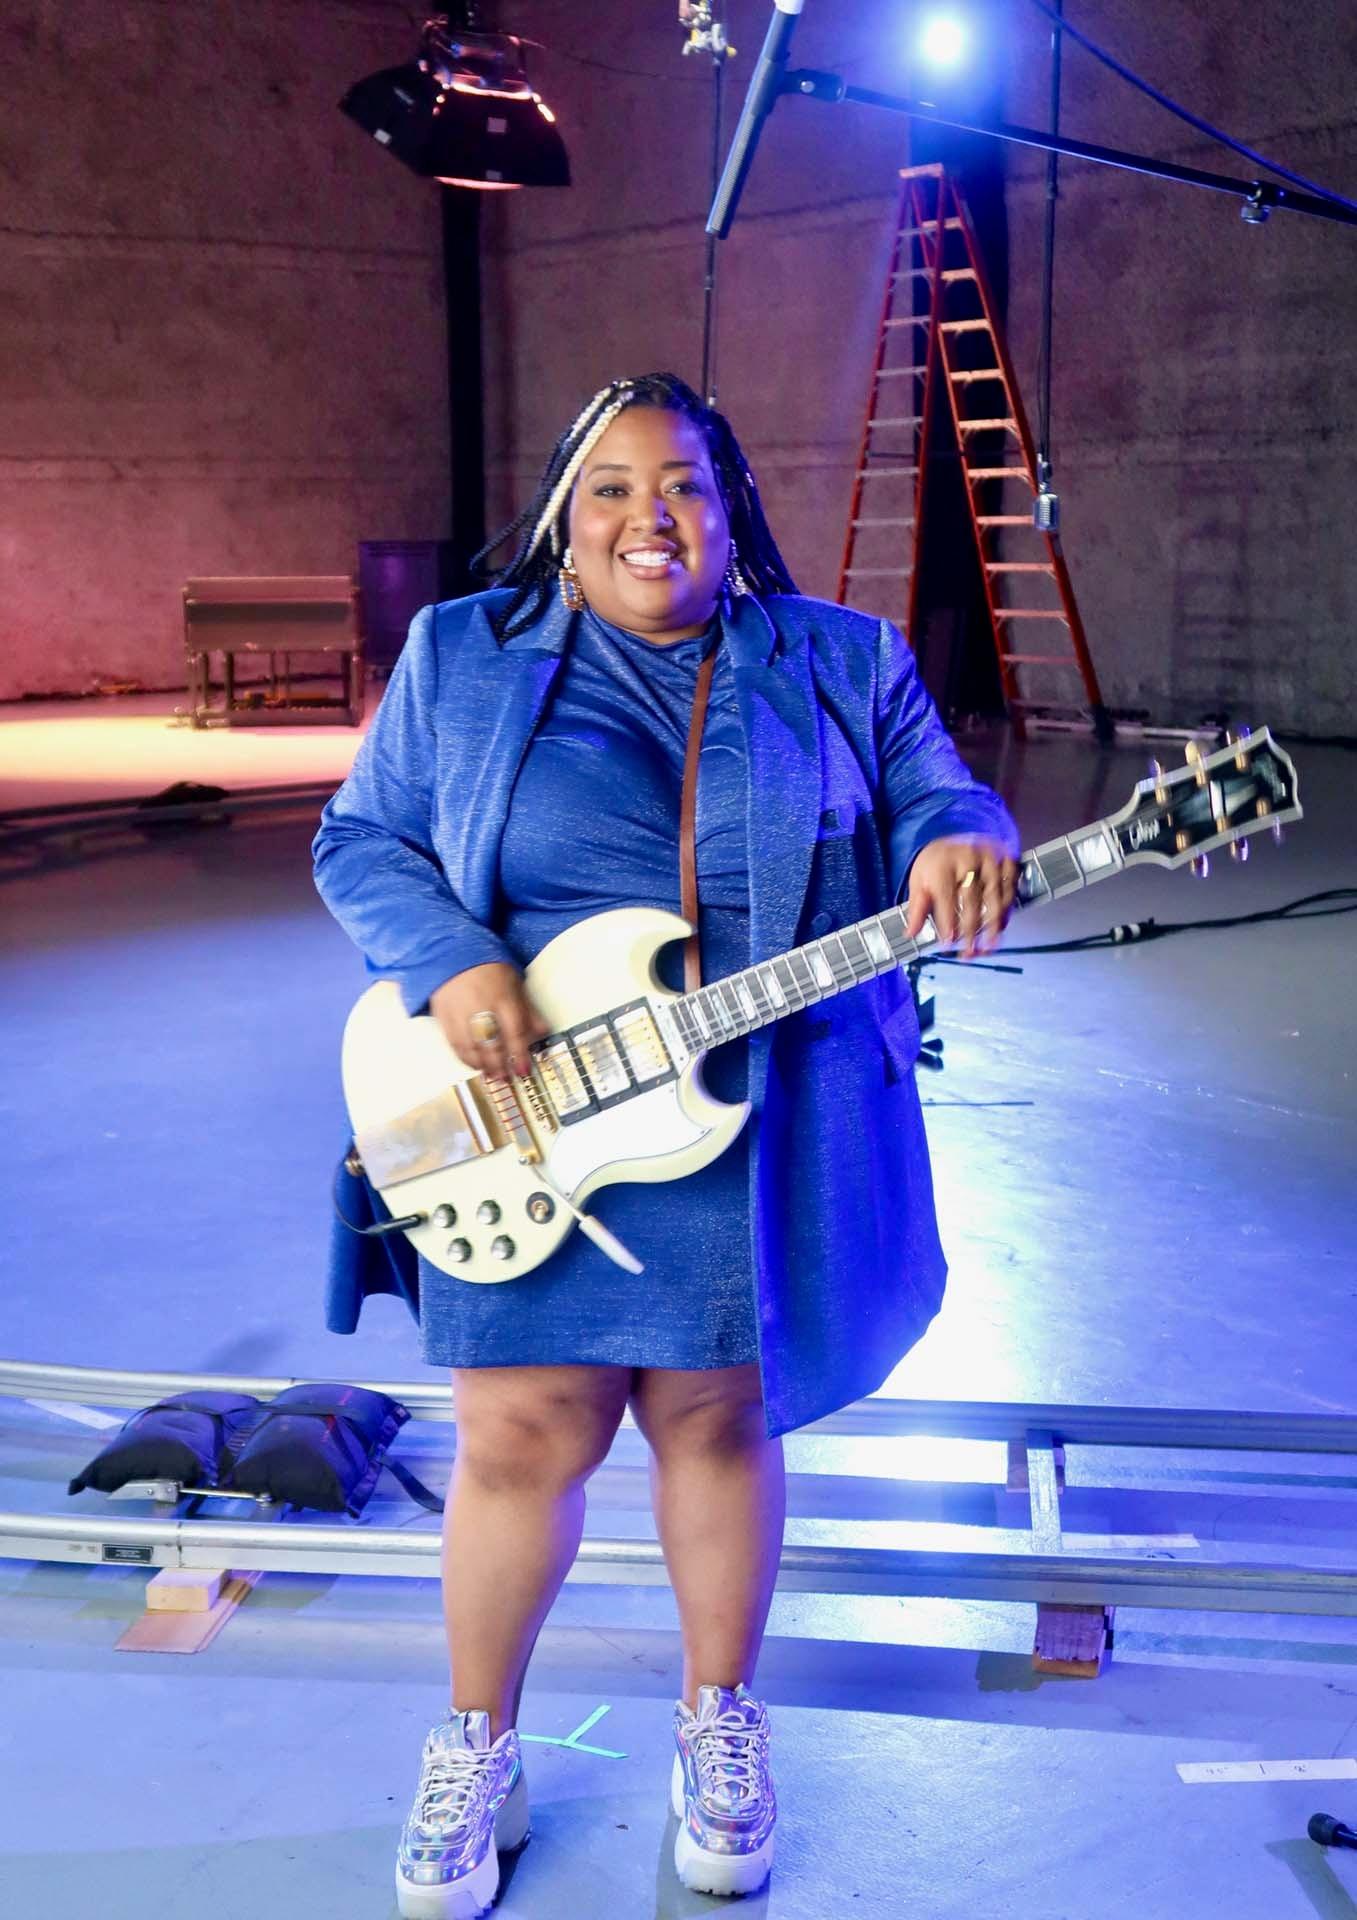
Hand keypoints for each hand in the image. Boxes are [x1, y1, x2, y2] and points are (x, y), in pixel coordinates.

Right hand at [429, 962, 550, 1082]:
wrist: (451, 950)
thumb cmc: (487, 965)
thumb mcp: (514, 981)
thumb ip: (528, 1009)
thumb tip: (542, 1031)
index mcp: (503, 998)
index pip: (515, 1033)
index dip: (520, 1055)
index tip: (524, 1070)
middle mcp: (481, 1008)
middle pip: (492, 1045)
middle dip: (501, 1065)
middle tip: (507, 1078)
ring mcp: (459, 1013)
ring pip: (472, 1048)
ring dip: (483, 1066)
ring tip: (492, 1075)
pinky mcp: (443, 1016)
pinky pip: (454, 1043)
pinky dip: (464, 1057)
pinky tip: (473, 1064)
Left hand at [905, 836, 1017, 957]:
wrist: (958, 834)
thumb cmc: (937, 862)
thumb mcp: (919, 879)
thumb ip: (917, 907)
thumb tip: (911, 933)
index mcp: (944, 862)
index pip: (947, 898)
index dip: (948, 922)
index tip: (948, 943)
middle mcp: (969, 858)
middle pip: (973, 901)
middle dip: (971, 931)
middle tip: (969, 953)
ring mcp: (992, 859)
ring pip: (996, 898)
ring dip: (993, 927)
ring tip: (988, 948)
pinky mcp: (1008, 860)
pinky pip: (1011, 891)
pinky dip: (1006, 912)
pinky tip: (1000, 929)